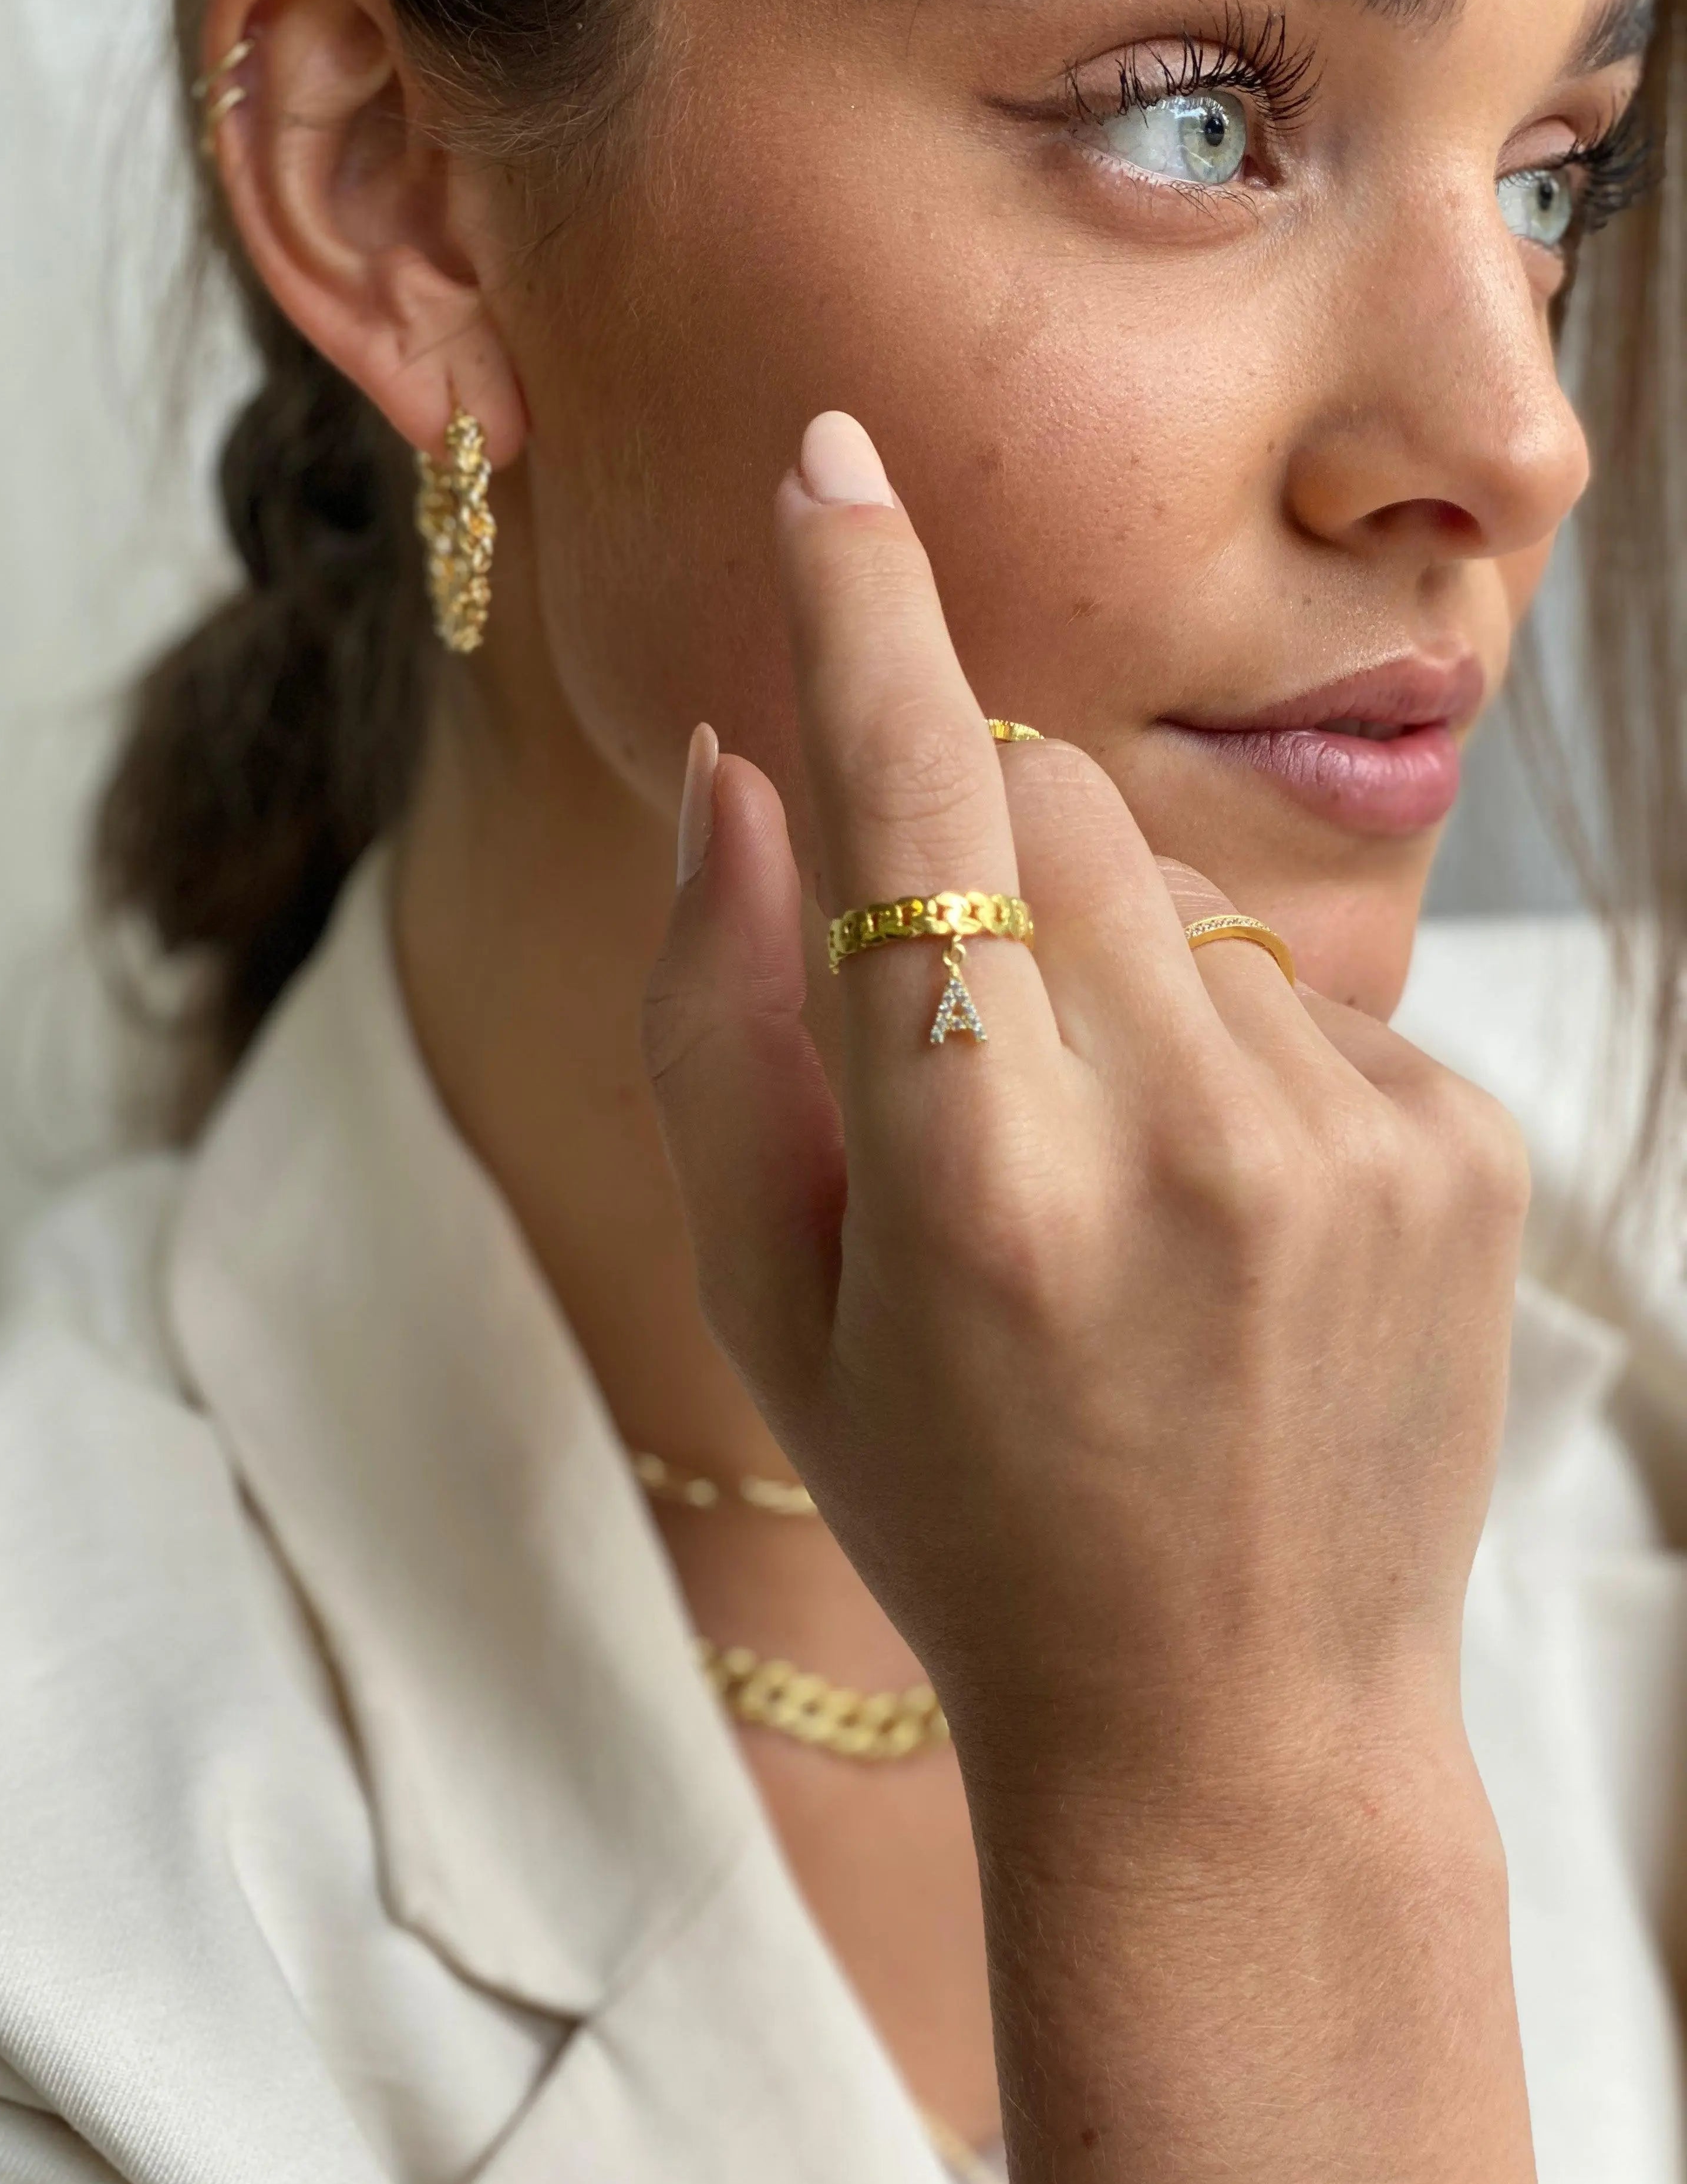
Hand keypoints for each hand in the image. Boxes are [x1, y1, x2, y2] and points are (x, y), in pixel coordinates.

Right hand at [643, 411, 1541, 2183]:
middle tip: (965, 1034)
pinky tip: (1225, 1218)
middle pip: (1052, 795)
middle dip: (971, 837)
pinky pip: (1304, 980)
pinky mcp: (1463, 1149)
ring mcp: (1352, 1144)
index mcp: (975, 1192)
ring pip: (1178, 882)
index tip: (830, 465)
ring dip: (1109, 963)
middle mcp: (1182, 1146)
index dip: (863, 618)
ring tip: (1112, 1177)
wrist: (1229, 1718)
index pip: (914, 816)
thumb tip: (740, 771)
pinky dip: (1232, 1049)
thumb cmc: (953, 1508)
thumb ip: (720, 1018)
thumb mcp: (772, 1300)